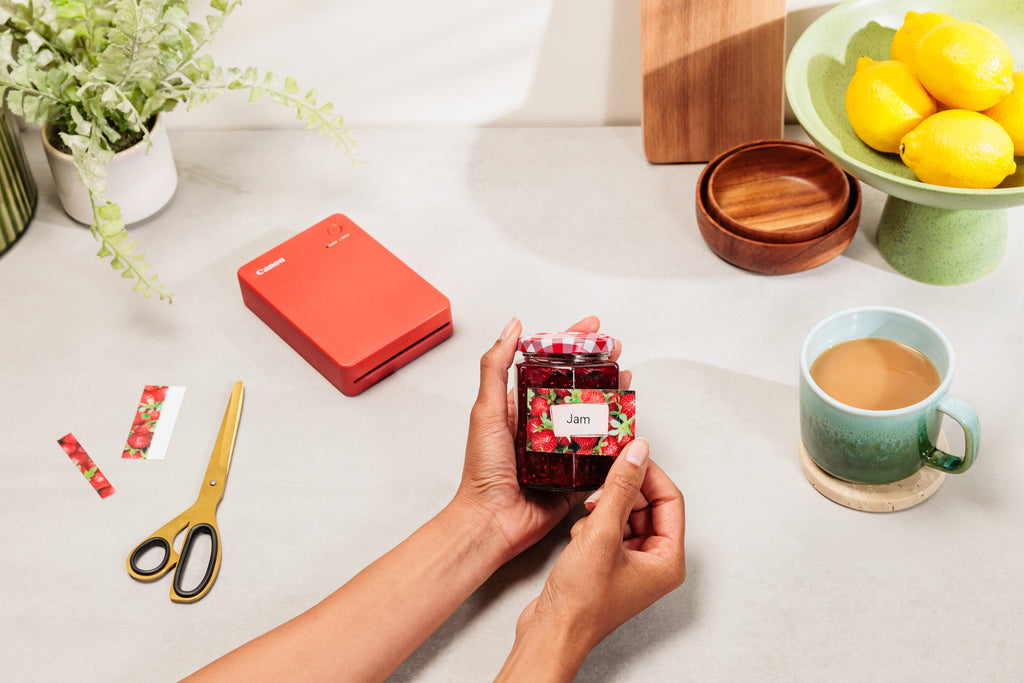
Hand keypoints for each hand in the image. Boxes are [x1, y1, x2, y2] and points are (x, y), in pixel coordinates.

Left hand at [450, 316, 630, 564]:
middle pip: (579, 387)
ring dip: (613, 397)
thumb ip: (495, 368)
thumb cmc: (484, 469)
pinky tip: (629, 424)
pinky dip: (617, 438)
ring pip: (594, 416)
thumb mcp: (486, 411)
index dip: (572, 344)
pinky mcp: (576, 475)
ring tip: (627, 381)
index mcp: (523, 406)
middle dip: (600, 367)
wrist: (492, 521)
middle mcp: (544, 425)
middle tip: (617, 351)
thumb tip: (512, 328)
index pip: (551, 366)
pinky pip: (602, 453)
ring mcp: (562, 449)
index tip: (592, 328)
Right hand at [515, 439, 685, 655]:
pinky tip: (578, 540)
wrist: (550, 633)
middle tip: (601, 481)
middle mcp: (654, 563)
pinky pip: (608, 529)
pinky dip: (592, 526)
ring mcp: (631, 565)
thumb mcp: (601, 532)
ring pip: (624, 515)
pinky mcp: (608, 565)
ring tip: (587, 524)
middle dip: (622, 494)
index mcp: (667, 560)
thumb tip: (637, 452)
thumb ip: (621, 487)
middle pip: (648, 505)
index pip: (670, 500)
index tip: (628, 453)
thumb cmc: (581, 600)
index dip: (649, 473)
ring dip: (604, 511)